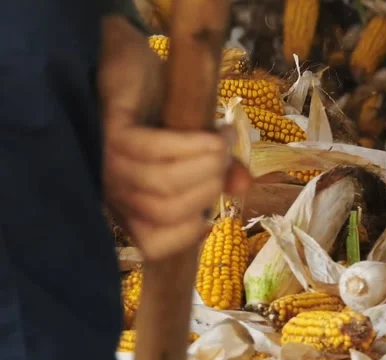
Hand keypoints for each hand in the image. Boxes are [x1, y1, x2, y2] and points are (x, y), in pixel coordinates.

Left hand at [99, 17, 249, 260]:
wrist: (127, 57)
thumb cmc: (157, 108)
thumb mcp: (194, 145)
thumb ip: (216, 171)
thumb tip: (244, 186)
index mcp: (129, 207)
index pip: (153, 245)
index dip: (187, 236)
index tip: (212, 217)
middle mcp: (115, 192)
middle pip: (166, 214)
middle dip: (208, 190)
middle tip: (227, 160)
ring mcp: (110, 164)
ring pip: (164, 186)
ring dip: (205, 166)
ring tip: (224, 142)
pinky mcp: (113, 132)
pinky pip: (157, 152)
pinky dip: (193, 146)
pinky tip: (215, 134)